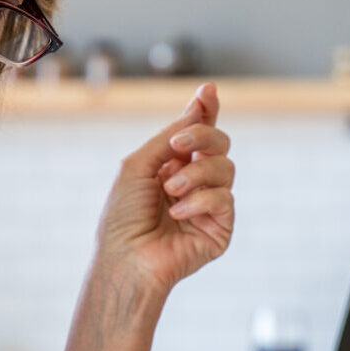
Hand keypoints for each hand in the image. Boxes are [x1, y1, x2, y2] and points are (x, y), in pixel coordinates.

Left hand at [95, 82, 234, 295]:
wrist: (125, 259)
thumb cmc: (123, 216)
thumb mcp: (139, 165)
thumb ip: (170, 135)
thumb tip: (199, 105)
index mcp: (173, 166)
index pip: (199, 133)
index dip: (206, 110)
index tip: (208, 91)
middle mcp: (195, 182)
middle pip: (219, 143)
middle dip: (202, 136)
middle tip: (176, 146)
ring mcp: (210, 205)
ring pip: (226, 168)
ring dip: (196, 174)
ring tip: (170, 191)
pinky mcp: (221, 228)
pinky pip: (225, 199)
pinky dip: (200, 201)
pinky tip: (178, 213)